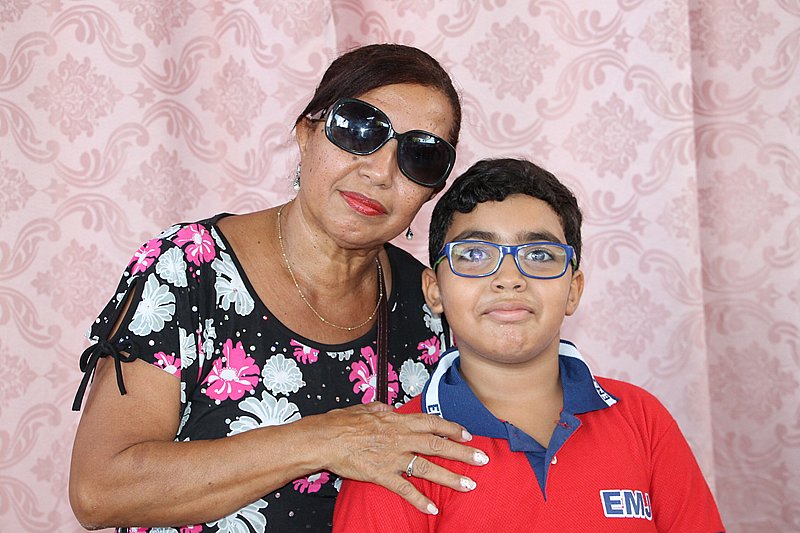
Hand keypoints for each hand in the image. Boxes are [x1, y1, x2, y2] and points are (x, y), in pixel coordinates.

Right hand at [317, 402, 487, 513]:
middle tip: (482, 459)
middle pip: (437, 445)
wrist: (325, 438)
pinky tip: (433, 508)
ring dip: (450, 477)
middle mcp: (400, 438)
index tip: (468, 434)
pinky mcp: (381, 474)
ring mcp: (392, 457)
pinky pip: (404, 489)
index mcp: (397, 420)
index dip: (452, 428)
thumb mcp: (367, 407)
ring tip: (469, 485)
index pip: (432, 422)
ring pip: (427, 467)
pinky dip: (420, 499)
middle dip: (462, 452)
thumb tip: (392, 408)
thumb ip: (383, 409)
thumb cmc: (342, 421)